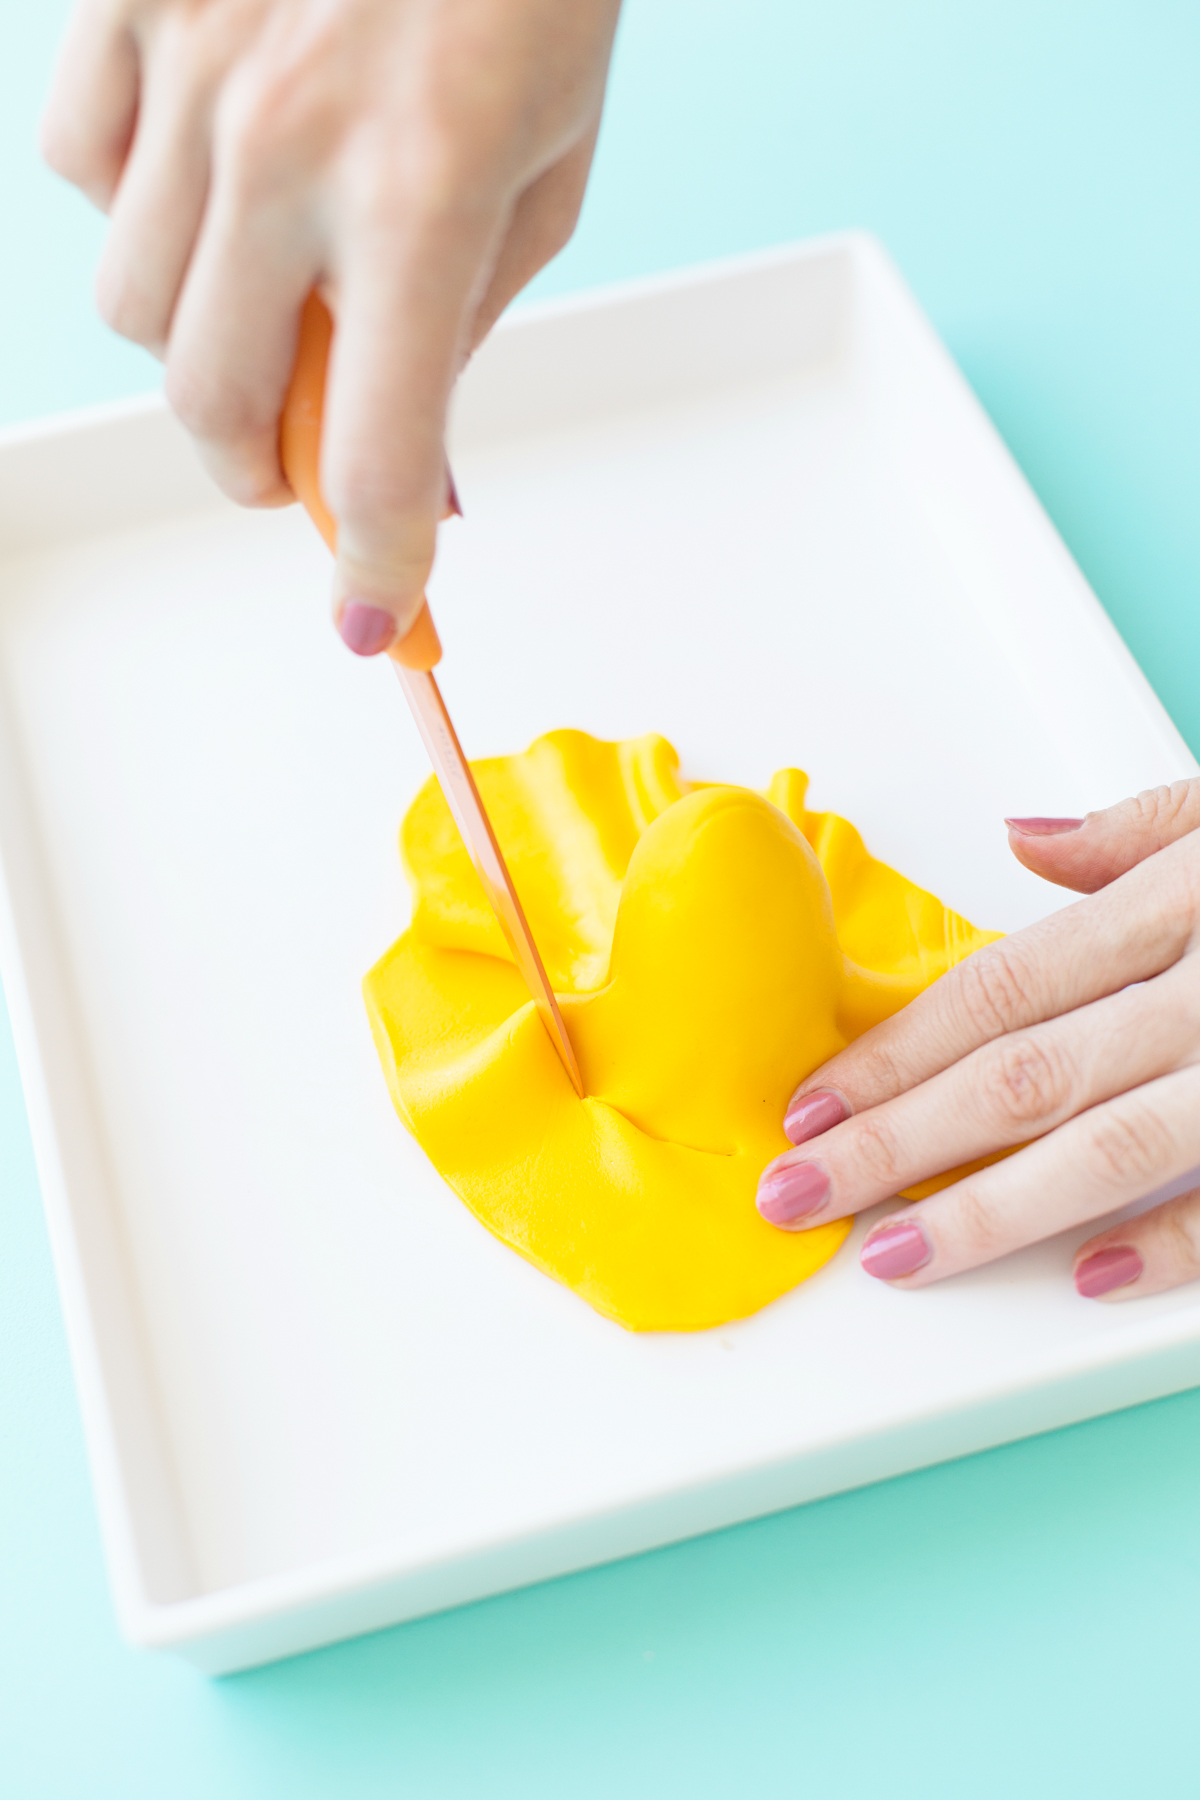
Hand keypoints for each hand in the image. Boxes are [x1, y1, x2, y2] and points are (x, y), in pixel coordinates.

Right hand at [41, 0, 620, 653]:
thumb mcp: (548, 169)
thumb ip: (463, 317)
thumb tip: (401, 444)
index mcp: (420, 192)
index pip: (372, 448)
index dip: (367, 563)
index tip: (367, 615)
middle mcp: (285, 139)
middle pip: (210, 398)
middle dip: (259, 467)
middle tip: (300, 464)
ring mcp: (190, 64)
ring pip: (131, 301)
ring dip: (199, 341)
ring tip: (267, 295)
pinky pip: (78, 164)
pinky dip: (133, 209)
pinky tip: (202, 185)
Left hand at [755, 783, 1199, 1301]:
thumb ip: (1137, 831)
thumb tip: (1018, 842)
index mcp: (1181, 902)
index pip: (999, 991)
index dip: (893, 1053)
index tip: (807, 1108)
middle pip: (1020, 1073)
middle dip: (894, 1139)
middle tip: (793, 1195)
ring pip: (1111, 1140)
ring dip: (993, 1208)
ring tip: (893, 1255)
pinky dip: (1177, 1242)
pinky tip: (1089, 1282)